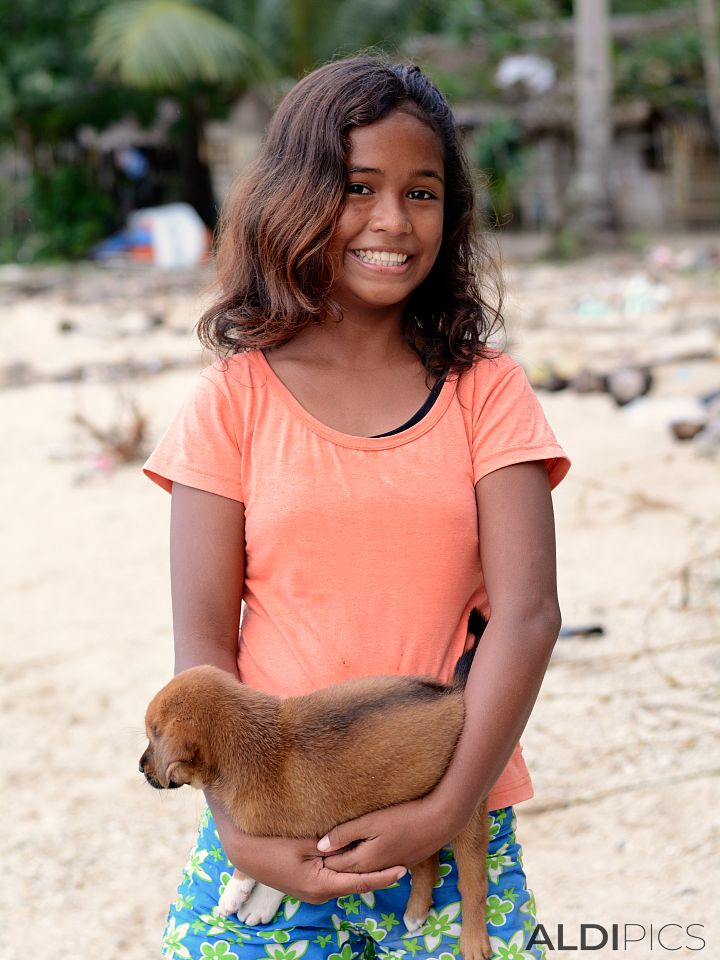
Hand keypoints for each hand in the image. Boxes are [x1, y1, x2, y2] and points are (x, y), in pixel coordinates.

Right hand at [212, 799, 405, 903]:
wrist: (244, 851)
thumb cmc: (273, 844)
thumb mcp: (305, 842)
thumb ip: (332, 843)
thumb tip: (355, 842)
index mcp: (321, 885)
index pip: (360, 882)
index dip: (382, 875)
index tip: (402, 868)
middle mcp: (319, 893)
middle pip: (353, 882)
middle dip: (373, 869)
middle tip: (396, 854)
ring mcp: (312, 891)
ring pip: (342, 878)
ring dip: (358, 867)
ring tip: (381, 852)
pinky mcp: (307, 884)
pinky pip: (331, 875)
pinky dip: (343, 866)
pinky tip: (353, 853)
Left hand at [317, 794, 461, 873]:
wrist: (440, 820)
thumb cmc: (404, 816)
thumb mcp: (370, 822)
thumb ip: (344, 834)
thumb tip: (320, 847)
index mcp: (365, 861)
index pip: (334, 865)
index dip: (320, 858)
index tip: (306, 849)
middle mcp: (375, 869)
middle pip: (347, 869)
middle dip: (331, 862)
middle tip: (313, 850)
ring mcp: (389, 866)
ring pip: (362, 868)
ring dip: (349, 860)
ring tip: (335, 849)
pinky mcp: (401, 861)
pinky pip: (376, 864)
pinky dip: (365, 859)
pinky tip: (362, 848)